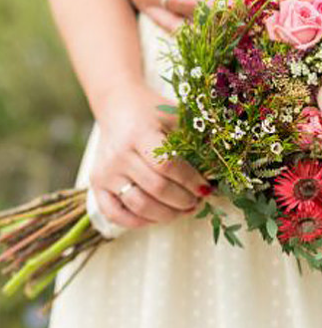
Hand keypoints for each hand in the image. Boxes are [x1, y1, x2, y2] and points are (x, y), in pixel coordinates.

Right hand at [90, 85, 211, 228]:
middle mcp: (119, 155)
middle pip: (156, 189)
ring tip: (184, 210)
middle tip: (198, 200)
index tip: (207, 187)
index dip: (191, 181)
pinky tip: (158, 216)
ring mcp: (105, 172)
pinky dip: (139, 222)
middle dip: (184, 201)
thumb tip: (219, 169)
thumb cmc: (152, 112)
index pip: (168, 165)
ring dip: (167, 214)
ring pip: (139, 206)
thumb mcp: (175, 116)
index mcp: (140, 134)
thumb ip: (195, 139)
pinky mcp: (96, 184)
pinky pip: (115, 214)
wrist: (117, 105)